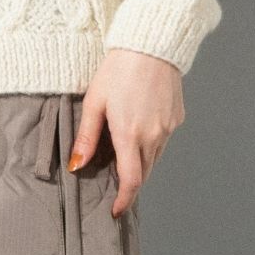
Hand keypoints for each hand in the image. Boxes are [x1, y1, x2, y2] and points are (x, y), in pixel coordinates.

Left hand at [67, 47, 184, 216]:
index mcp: (130, 134)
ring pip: (155, 159)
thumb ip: (87, 135)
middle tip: (115, 181)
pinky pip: (163, 141)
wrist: (151, 45)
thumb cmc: (118, 69)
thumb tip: (77, 164)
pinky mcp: (177, 119)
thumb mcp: (95, 100)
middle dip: (130, 182)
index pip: (131, 181)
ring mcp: (168, 129)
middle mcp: (153, 136)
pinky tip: (140, 126)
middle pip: (144, 173)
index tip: (116, 209)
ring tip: (124, 153)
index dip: (124, 200)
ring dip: (141, 163)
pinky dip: (151, 144)